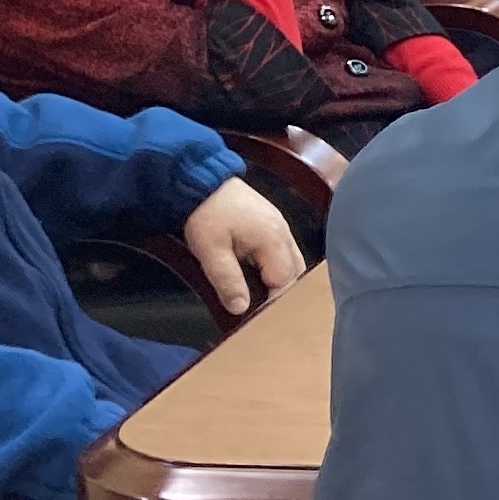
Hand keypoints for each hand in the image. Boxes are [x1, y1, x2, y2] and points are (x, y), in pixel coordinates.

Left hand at [178, 175, 303, 314]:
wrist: (202, 180)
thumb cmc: (206, 214)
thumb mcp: (210, 250)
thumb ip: (228, 281)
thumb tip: (242, 309)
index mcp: (273, 240)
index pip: (285, 281)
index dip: (275, 303)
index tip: (260, 319)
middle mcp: (284, 233)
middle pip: (296, 273)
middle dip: (283, 294)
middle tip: (265, 312)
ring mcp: (281, 227)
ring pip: (293, 263)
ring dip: (281, 282)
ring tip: (263, 298)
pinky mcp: (273, 224)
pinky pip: (284, 253)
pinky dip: (277, 269)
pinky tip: (260, 278)